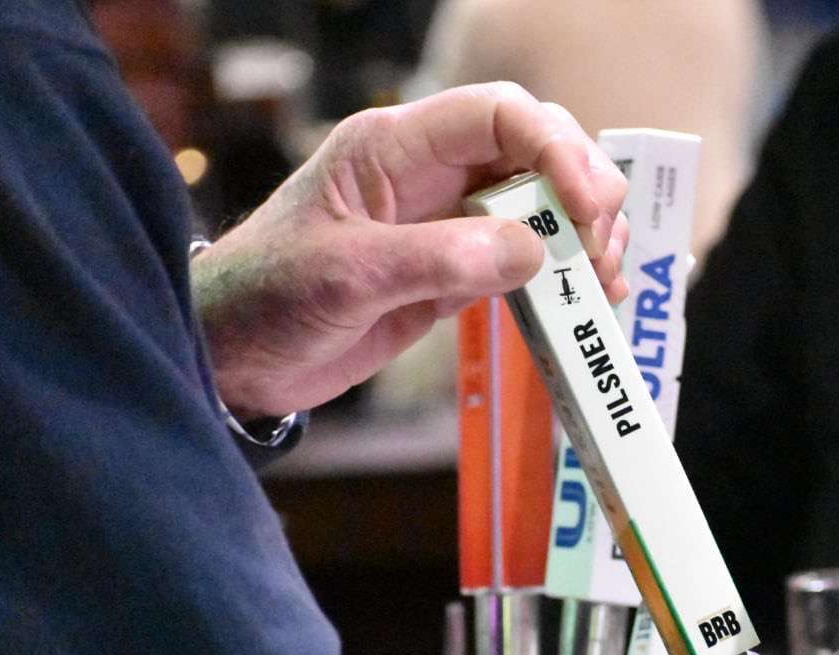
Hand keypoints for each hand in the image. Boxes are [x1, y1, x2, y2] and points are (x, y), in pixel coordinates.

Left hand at [192, 83, 630, 419]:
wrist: (236, 357)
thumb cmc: (267, 300)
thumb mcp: (345, 278)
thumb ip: (436, 260)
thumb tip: (531, 251)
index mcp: (393, 148)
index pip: (496, 114)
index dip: (555, 148)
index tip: (585, 207)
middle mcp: (429, 172)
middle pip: (535, 147)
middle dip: (583, 188)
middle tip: (600, 248)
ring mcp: (447, 220)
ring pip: (543, 200)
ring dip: (585, 233)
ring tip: (602, 281)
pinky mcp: (458, 269)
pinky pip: (529, 256)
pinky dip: (568, 274)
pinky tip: (592, 301)